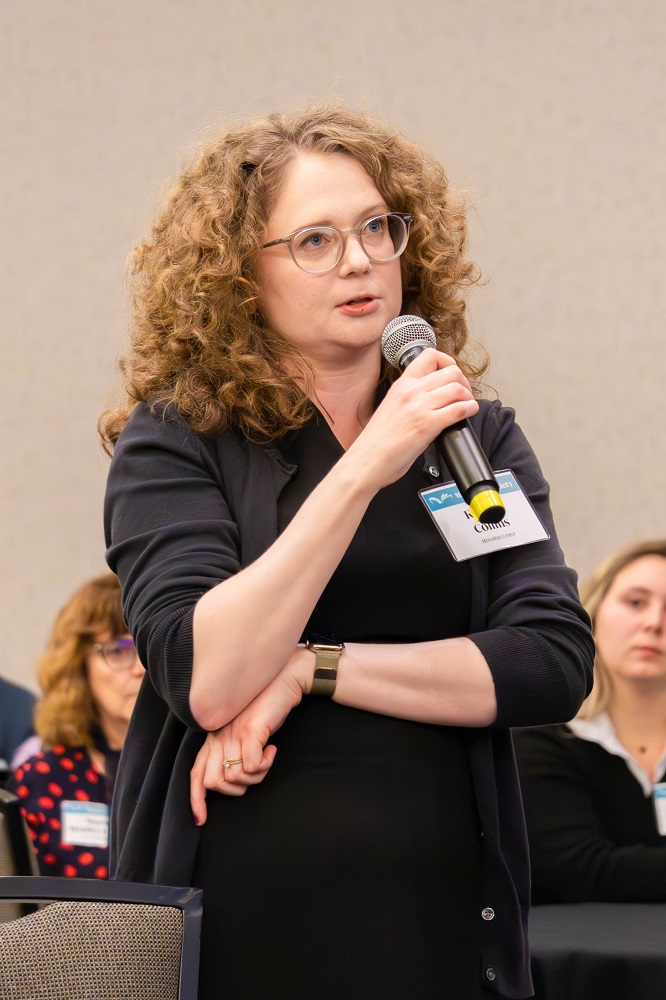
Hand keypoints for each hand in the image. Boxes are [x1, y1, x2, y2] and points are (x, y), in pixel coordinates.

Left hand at [190, 649, 308, 821]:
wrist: (284, 679)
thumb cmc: (267, 709)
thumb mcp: (245, 732)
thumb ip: (234, 751)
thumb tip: (232, 780)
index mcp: (214, 736)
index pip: (196, 773)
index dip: (196, 799)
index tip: (201, 819)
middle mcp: (218, 735)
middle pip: (213, 782)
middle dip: (236, 790)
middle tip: (255, 774)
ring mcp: (233, 732)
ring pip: (234, 777)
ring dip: (255, 777)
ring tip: (266, 759)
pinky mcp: (250, 731)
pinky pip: (252, 767)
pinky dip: (265, 765)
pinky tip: (273, 750)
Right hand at [349, 348, 478, 488]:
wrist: (367, 460)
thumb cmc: (376, 441)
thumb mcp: (391, 407)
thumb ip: (410, 398)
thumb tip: (432, 399)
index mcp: (402, 385)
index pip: (429, 356)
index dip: (447, 362)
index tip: (451, 374)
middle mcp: (411, 391)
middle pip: (451, 371)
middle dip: (463, 382)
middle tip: (463, 394)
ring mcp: (420, 407)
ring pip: (458, 388)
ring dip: (468, 397)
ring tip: (466, 406)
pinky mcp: (428, 424)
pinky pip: (459, 409)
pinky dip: (470, 409)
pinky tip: (468, 414)